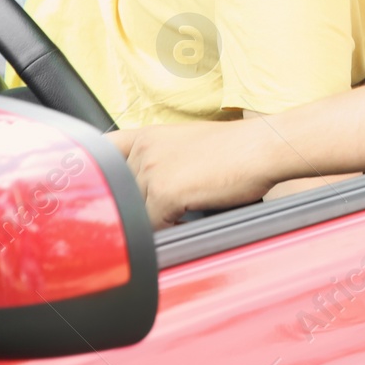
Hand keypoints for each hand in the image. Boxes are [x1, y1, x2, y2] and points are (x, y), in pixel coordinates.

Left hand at [109, 119, 282, 229]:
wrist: (265, 147)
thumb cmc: (238, 148)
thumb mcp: (189, 144)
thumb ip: (160, 160)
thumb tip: (143, 191)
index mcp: (148, 135)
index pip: (102, 156)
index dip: (99, 177)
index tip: (102, 192)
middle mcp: (143, 150)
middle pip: (121, 194)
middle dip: (139, 206)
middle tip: (168, 208)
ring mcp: (151, 170)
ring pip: (135, 213)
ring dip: (155, 219)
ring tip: (185, 211)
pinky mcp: (164, 193)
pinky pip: (153, 226)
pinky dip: (170, 229)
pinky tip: (191, 217)